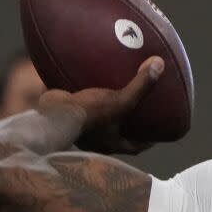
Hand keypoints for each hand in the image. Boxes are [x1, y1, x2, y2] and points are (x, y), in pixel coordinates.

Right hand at [38, 56, 163, 154]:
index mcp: (111, 143)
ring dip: (107, 109)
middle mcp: (97, 139)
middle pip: (117, 134)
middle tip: (140, 110)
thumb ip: (140, 86)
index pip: (135, 147)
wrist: (52, 113)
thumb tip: (159, 65)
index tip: (157, 132)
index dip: (147, 140)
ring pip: (99, 119)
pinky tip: (91, 79)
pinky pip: (81, 105)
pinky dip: (87, 94)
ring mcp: (81, 128)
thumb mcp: (121, 101)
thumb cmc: (90, 114)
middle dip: (128, 124)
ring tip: (117, 93)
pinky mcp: (68, 114)